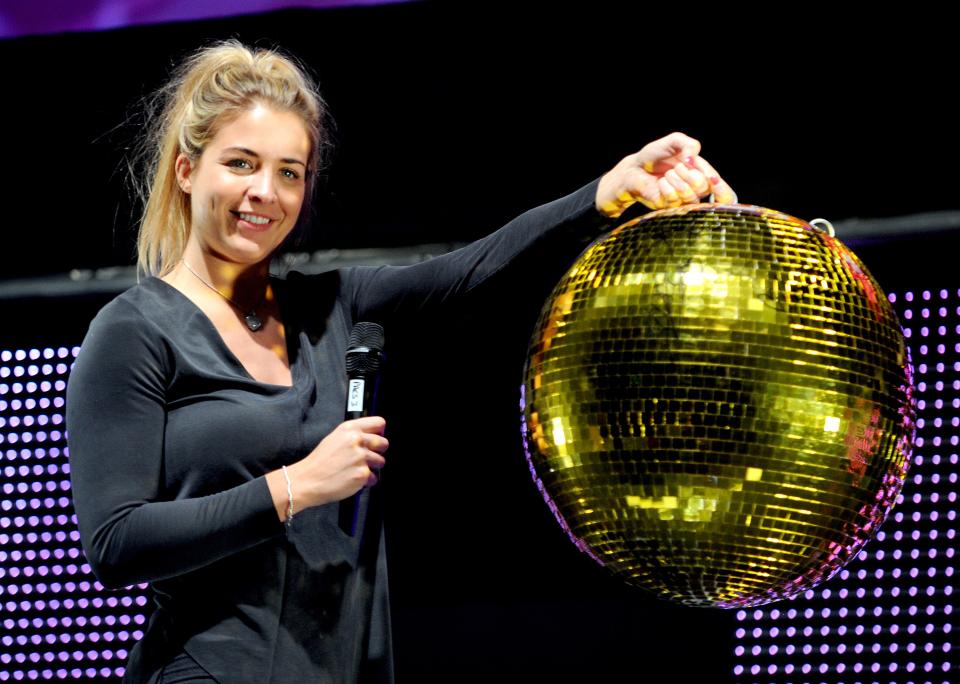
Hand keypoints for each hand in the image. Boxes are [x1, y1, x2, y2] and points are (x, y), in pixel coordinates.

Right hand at [267, 416, 388, 521]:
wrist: (307, 480)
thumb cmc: (319, 462)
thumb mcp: (334, 438)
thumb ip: (353, 435)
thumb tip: (372, 436)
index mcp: (349, 429)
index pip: (379, 423)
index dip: (379, 432)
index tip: (376, 438)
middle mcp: (356, 440)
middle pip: (384, 443)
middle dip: (378, 452)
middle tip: (366, 458)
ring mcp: (361, 457)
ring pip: (380, 461)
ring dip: (371, 468)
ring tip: (355, 470)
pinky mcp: (362, 474)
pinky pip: (374, 478)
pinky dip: (365, 481)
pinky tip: (352, 479)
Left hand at [595, 132, 734, 216]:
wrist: (635, 167)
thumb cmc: (655, 155)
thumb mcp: (674, 141)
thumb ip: (688, 144)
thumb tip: (693, 159)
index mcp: (703, 176)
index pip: (723, 191)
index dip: (722, 188)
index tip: (713, 179)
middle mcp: (695, 191)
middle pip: (704, 187)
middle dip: (690, 172)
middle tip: (677, 166)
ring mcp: (682, 201)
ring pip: (690, 194)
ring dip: (676, 178)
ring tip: (667, 173)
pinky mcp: (668, 208)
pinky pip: (674, 198)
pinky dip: (666, 186)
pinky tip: (661, 183)